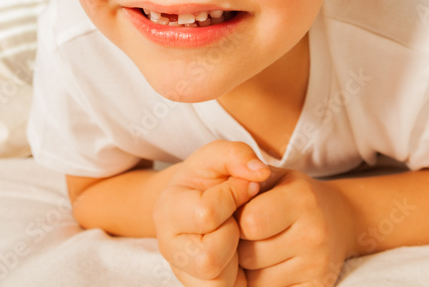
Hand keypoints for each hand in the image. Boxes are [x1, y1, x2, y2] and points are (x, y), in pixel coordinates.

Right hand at [154, 141, 270, 286]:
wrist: (201, 202)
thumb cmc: (211, 178)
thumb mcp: (220, 156)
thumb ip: (238, 154)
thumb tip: (260, 172)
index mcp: (167, 210)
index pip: (207, 213)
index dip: (234, 197)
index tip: (243, 187)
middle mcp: (168, 246)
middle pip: (208, 258)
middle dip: (232, 236)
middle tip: (236, 219)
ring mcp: (182, 271)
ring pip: (217, 282)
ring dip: (236, 259)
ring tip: (236, 237)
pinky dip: (238, 276)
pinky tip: (238, 254)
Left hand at [236, 169, 354, 286]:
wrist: (340, 219)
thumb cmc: (294, 195)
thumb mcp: (273, 176)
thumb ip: (243, 177)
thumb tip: (218, 198)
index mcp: (302, 199)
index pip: (250, 222)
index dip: (237, 220)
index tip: (240, 214)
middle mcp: (314, 234)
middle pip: (249, 254)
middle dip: (241, 246)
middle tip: (249, 235)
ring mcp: (318, 265)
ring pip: (256, 281)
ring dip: (250, 269)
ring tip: (261, 249)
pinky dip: (263, 284)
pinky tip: (271, 266)